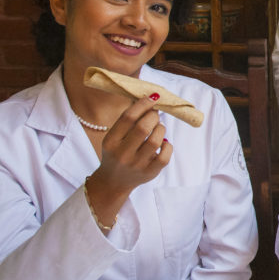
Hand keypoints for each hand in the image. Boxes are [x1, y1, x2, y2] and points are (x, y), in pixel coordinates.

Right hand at [86, 96, 171, 228]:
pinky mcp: (150, 173)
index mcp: (111, 142)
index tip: (153, 97)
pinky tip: (163, 142)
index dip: (143, 104)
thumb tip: (149, 99)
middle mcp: (122, 154)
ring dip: (161, 128)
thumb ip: (128, 120)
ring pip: (156, 140)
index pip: (128, 118)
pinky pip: (165, 155)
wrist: (114, 182)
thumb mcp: (114, 137)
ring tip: (158, 127)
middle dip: (153, 116)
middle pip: (143, 128)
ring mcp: (137, 165)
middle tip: (155, 114)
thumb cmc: (117, 152)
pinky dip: (168, 145)